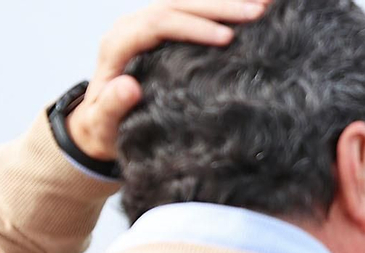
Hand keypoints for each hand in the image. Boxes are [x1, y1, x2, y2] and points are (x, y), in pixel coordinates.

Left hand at [67, 0, 270, 160]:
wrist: (100, 122)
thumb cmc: (104, 127)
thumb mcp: (103, 123)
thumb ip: (111, 106)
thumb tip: (128, 86)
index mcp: (117, 45)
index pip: (157, 25)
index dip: (193, 28)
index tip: (227, 39)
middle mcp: (132, 27)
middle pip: (176, 5)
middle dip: (219, 7)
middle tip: (258, 12)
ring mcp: (147, 26)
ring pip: (187, 3)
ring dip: (226, 2)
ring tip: (265, 6)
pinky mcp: (162, 30)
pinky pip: (192, 13)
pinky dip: (221, 10)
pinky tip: (251, 8)